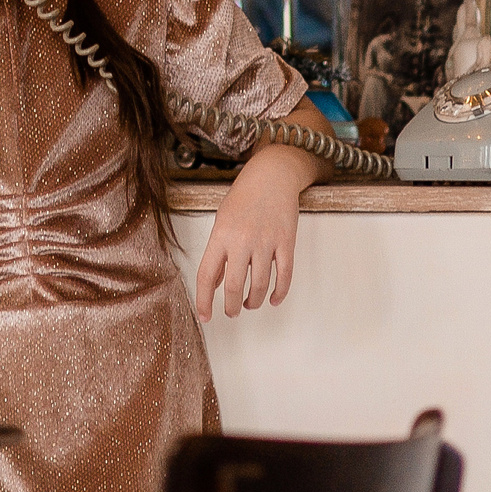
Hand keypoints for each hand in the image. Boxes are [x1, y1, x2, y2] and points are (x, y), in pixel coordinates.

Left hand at [193, 146, 309, 321]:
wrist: (272, 176)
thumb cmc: (244, 197)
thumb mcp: (222, 221)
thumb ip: (219, 252)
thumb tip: (218, 282)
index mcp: (221, 235)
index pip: (207, 276)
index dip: (204, 300)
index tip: (205, 316)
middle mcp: (242, 240)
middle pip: (235, 286)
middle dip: (232, 307)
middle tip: (232, 313)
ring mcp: (266, 242)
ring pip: (260, 285)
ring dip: (254, 301)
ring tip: (250, 304)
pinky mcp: (286, 242)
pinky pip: (284, 276)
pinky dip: (279, 293)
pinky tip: (274, 300)